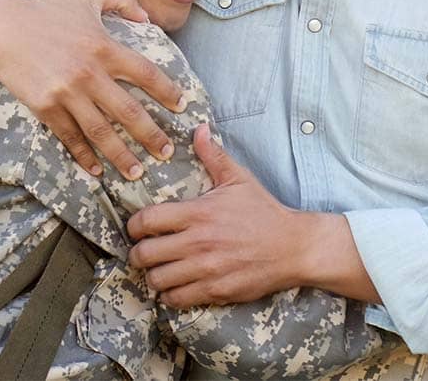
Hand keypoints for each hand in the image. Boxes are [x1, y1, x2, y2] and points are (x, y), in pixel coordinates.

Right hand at [0, 0, 182, 178]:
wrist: (1, 28)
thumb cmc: (46, 10)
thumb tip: (146, 17)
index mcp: (105, 47)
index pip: (146, 74)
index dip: (167, 92)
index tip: (181, 107)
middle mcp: (90, 73)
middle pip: (129, 112)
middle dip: (151, 136)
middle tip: (166, 152)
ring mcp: (67, 93)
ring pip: (102, 132)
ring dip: (122, 156)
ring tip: (137, 172)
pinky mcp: (45, 108)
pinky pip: (70, 137)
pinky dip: (84, 156)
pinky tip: (96, 170)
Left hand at [126, 124, 314, 305]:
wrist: (294, 247)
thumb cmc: (264, 212)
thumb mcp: (239, 180)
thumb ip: (213, 156)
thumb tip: (199, 129)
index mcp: (198, 213)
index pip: (147, 221)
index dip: (134, 226)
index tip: (136, 229)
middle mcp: (198, 242)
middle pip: (145, 254)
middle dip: (137, 254)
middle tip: (143, 252)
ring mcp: (206, 269)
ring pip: (157, 280)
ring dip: (152, 276)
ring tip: (158, 270)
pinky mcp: (216, 290)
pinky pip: (177, 299)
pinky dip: (170, 296)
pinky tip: (174, 287)